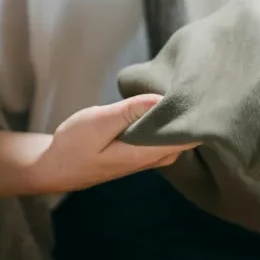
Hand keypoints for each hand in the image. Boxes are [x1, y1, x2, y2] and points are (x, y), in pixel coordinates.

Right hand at [36, 94, 196, 191]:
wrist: (54, 167)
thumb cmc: (73, 145)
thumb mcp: (97, 123)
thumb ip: (128, 113)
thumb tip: (159, 99)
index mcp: (144, 153)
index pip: (185, 140)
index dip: (198, 120)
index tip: (205, 98)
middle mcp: (150, 159)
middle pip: (185, 141)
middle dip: (194, 120)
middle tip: (201, 91)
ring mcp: (145, 158)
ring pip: (175, 141)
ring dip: (181, 123)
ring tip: (188, 98)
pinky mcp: (137, 153)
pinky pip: (163, 140)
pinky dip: (168, 126)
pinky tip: (166, 111)